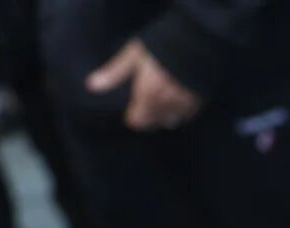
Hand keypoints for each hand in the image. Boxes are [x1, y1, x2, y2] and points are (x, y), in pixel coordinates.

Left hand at [87, 40, 201, 131]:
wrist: (195, 42)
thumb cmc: (160, 46)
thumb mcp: (133, 56)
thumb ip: (114, 73)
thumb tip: (91, 86)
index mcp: (147, 95)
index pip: (137, 121)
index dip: (133, 116)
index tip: (132, 109)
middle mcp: (165, 105)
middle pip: (154, 124)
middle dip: (148, 117)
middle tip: (146, 103)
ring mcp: (183, 105)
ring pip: (171, 121)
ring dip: (164, 115)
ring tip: (162, 102)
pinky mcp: (198, 103)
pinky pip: (186, 115)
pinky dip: (180, 112)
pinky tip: (177, 100)